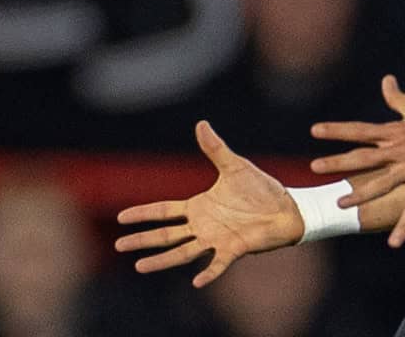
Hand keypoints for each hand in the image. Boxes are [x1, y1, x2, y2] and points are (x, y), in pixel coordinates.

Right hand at [115, 120, 302, 286]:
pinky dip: (208, 272)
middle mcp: (203, 226)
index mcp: (199, 207)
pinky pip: (219, 263)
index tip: (121, 217)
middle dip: (142, 239)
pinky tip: (196, 282)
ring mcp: (216, 239)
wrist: (286, 207)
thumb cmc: (261, 189)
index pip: (164, 211)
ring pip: (183, 252)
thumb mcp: (235, 166)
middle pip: (166, 234)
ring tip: (139, 266)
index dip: (143, 213)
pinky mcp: (234, 248)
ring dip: (162, 260)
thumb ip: (216, 149)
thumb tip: (201, 123)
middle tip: (118, 245)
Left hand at [311, 75, 404, 247]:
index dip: (337, 130)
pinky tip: (393, 243)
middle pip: (364, 156)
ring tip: (341, 204)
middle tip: (314, 167)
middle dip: (338, 162)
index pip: (361, 129)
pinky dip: (404, 226)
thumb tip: (386, 80)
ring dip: (361, 194)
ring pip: (383, 182)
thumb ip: (398, 98)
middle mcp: (401, 149)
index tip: (314, 130)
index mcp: (397, 130)